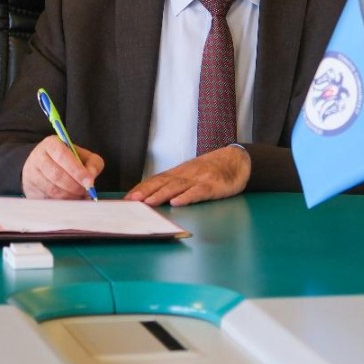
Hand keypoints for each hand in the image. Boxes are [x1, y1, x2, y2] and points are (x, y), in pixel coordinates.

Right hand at [22, 135, 104, 198]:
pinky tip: (69, 200)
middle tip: (86, 192)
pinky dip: (61, 201)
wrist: (43, 167)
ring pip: (51, 189)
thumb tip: (91, 177)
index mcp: (51, 144)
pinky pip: (47, 198)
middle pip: (57, 174)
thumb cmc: (66, 161)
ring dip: (69, 195)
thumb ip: (93, 163)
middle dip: (75, 186)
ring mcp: (32, 173)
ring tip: (79, 196)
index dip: (77, 170)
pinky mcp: (30, 189)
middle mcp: (38, 157)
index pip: (63, 156)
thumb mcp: (82, 156)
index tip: (89, 182)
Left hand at [125, 145, 250, 206]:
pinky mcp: (213, 185)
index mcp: (178, 173)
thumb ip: (174, 185)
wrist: (236, 160)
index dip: (141, 189)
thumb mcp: (190, 175)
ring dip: (161, 195)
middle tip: (132, 201)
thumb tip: (152, 196)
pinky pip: (198, 191)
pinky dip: (187, 197)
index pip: (156, 180)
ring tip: (149, 202)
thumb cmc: (211, 171)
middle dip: (145, 192)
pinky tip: (177, 202)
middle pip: (163, 182)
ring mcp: (199, 179)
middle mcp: (186, 174)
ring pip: (177, 187)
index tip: (127, 198)